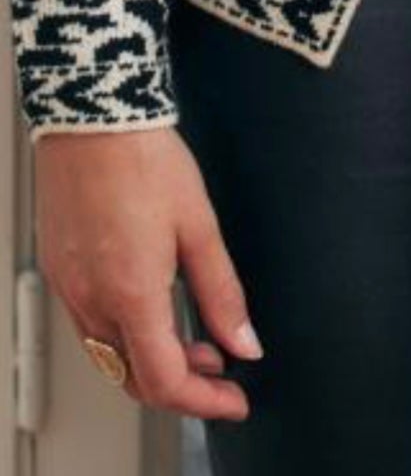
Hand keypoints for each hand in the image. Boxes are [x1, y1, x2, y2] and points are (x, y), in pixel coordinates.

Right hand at [34, 126, 260, 420]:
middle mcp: (93, 300)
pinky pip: (91, 327)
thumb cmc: (144, 158)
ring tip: (194, 339)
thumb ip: (222, 292)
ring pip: (110, 357)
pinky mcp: (61, 270)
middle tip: (220, 370)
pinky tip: (154, 310)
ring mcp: (70, 287)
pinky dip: (126, 336)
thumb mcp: (199, 225)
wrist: (93, 115)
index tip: (234, 399)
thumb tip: (244, 343)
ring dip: (153, 362)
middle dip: (182, 387)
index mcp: (132, 294)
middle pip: (133, 380)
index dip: (205, 402)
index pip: (166, 381)